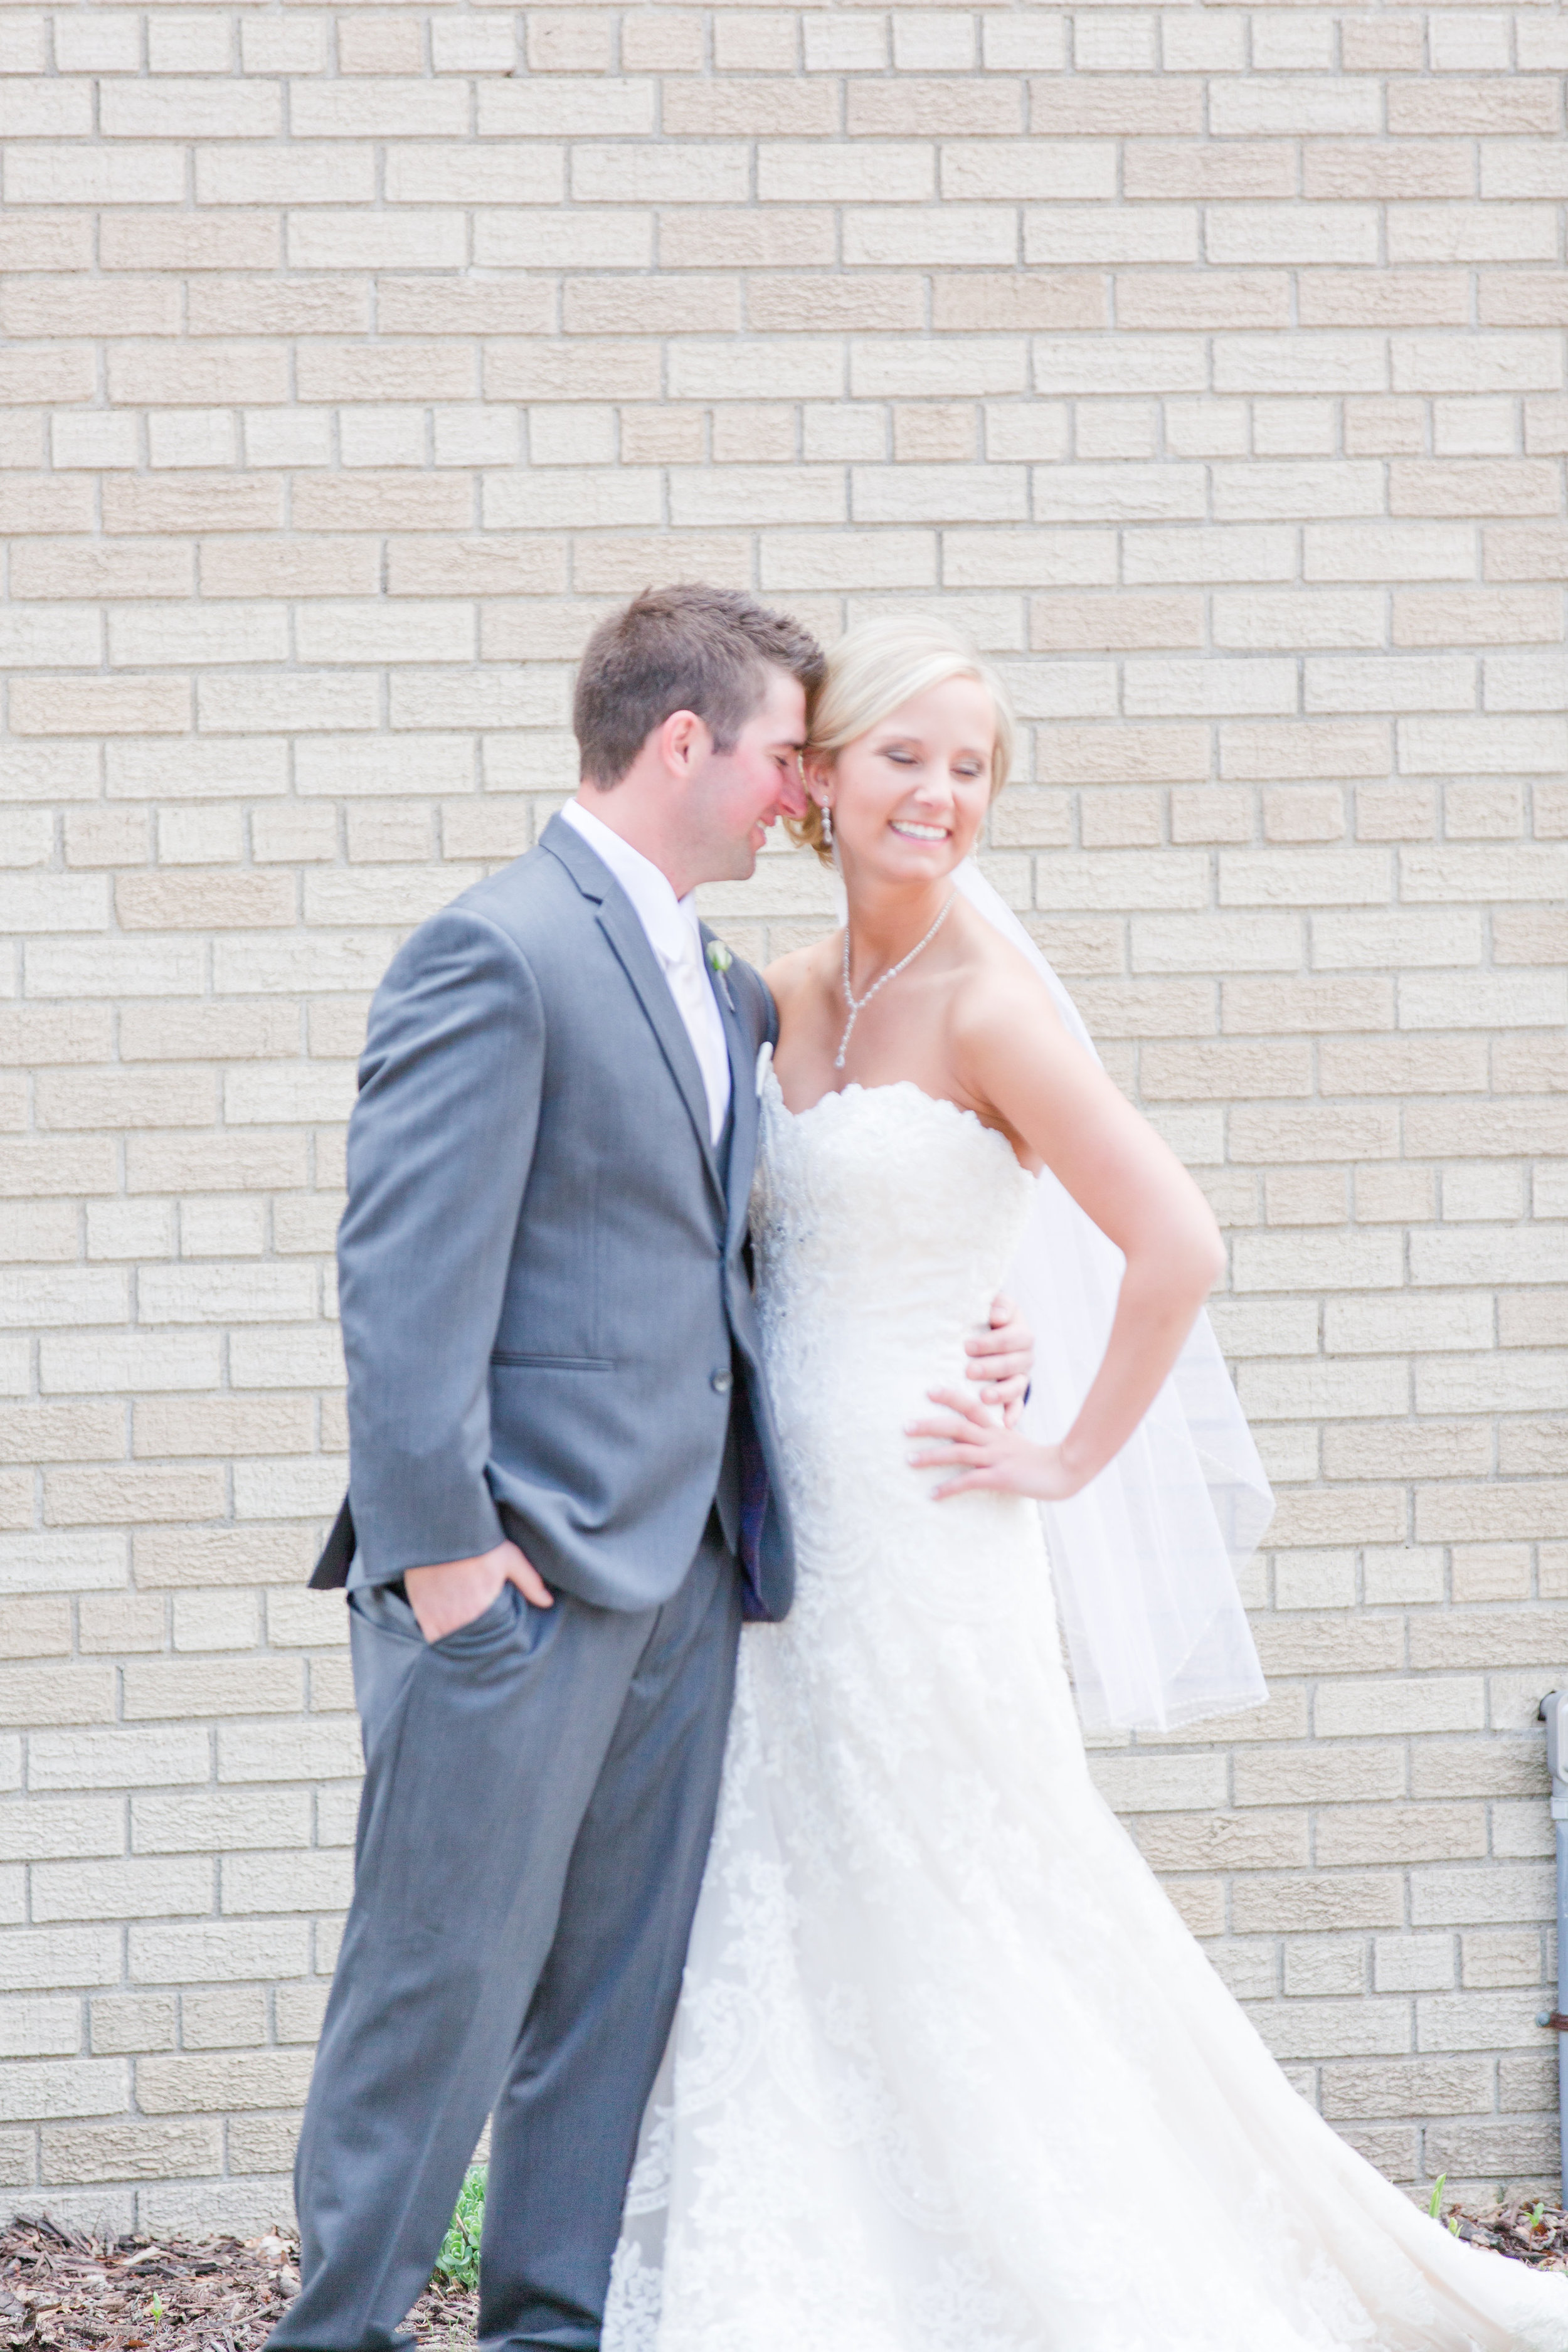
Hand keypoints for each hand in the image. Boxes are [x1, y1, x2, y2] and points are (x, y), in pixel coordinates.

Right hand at [403, 1538, 552, 1643]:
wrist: (439, 1531)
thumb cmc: (477, 1544)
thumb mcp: (509, 1558)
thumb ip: (529, 1582)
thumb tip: (548, 1602)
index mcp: (483, 1610)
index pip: (492, 1640)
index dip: (494, 1640)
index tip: (496, 1637)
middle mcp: (460, 1620)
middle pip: (472, 1644)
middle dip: (477, 1642)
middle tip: (481, 1634)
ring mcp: (439, 1619)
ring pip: (451, 1643)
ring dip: (457, 1640)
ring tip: (464, 1631)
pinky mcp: (423, 1614)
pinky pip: (431, 1637)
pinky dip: (438, 1635)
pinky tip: (446, 1627)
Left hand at [907, 1387, 1087, 1503]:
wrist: (1065, 1472)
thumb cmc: (1040, 1460)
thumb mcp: (1016, 1444)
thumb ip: (998, 1438)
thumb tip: (978, 1439)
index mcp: (997, 1429)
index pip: (971, 1407)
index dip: (950, 1397)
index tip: (929, 1390)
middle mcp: (994, 1439)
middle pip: (956, 1426)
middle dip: (929, 1425)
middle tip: (905, 1427)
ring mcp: (996, 1457)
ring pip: (958, 1451)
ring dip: (931, 1456)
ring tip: (909, 1460)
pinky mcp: (1000, 1477)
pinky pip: (969, 1481)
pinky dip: (949, 1487)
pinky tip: (933, 1494)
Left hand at [964, 1291, 1032, 1427]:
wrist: (990, 1332)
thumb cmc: (987, 1318)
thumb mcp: (995, 1305)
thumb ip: (1000, 1306)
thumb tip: (998, 1316)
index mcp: (1021, 1333)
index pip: (1012, 1337)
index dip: (991, 1343)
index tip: (967, 1346)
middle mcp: (1025, 1356)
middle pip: (1013, 1363)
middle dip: (991, 1368)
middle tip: (969, 1371)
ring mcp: (1021, 1376)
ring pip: (1018, 1385)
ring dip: (1001, 1392)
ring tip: (984, 1397)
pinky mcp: (1015, 1393)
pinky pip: (1018, 1405)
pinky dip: (1013, 1414)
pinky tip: (1005, 1424)